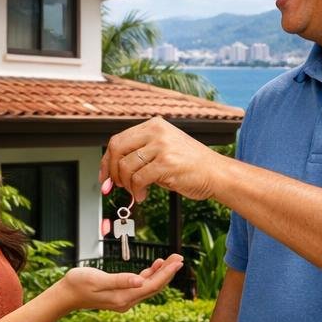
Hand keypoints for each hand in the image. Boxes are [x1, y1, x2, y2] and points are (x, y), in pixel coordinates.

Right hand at [53, 256, 184, 312]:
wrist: (66, 295)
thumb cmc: (78, 284)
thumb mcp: (98, 280)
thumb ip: (119, 280)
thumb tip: (140, 281)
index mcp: (123, 297)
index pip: (152, 285)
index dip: (167, 273)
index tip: (178, 262)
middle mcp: (127, 301)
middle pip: (154, 286)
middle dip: (168, 272)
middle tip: (180, 257)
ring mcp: (124, 298)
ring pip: (149, 286)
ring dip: (161, 273)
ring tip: (171, 260)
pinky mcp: (120, 294)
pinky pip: (140, 285)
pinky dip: (149, 275)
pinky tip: (154, 266)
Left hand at [100, 117, 227, 203]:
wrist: (217, 173)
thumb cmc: (190, 165)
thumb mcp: (163, 150)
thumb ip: (140, 154)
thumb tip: (112, 170)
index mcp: (154, 125)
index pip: (118, 140)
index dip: (107, 160)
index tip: (104, 176)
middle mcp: (156, 132)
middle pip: (117, 149)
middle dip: (111, 171)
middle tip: (115, 185)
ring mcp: (162, 146)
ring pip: (126, 166)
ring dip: (126, 184)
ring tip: (135, 191)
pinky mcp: (166, 163)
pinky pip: (138, 179)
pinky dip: (136, 191)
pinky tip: (142, 195)